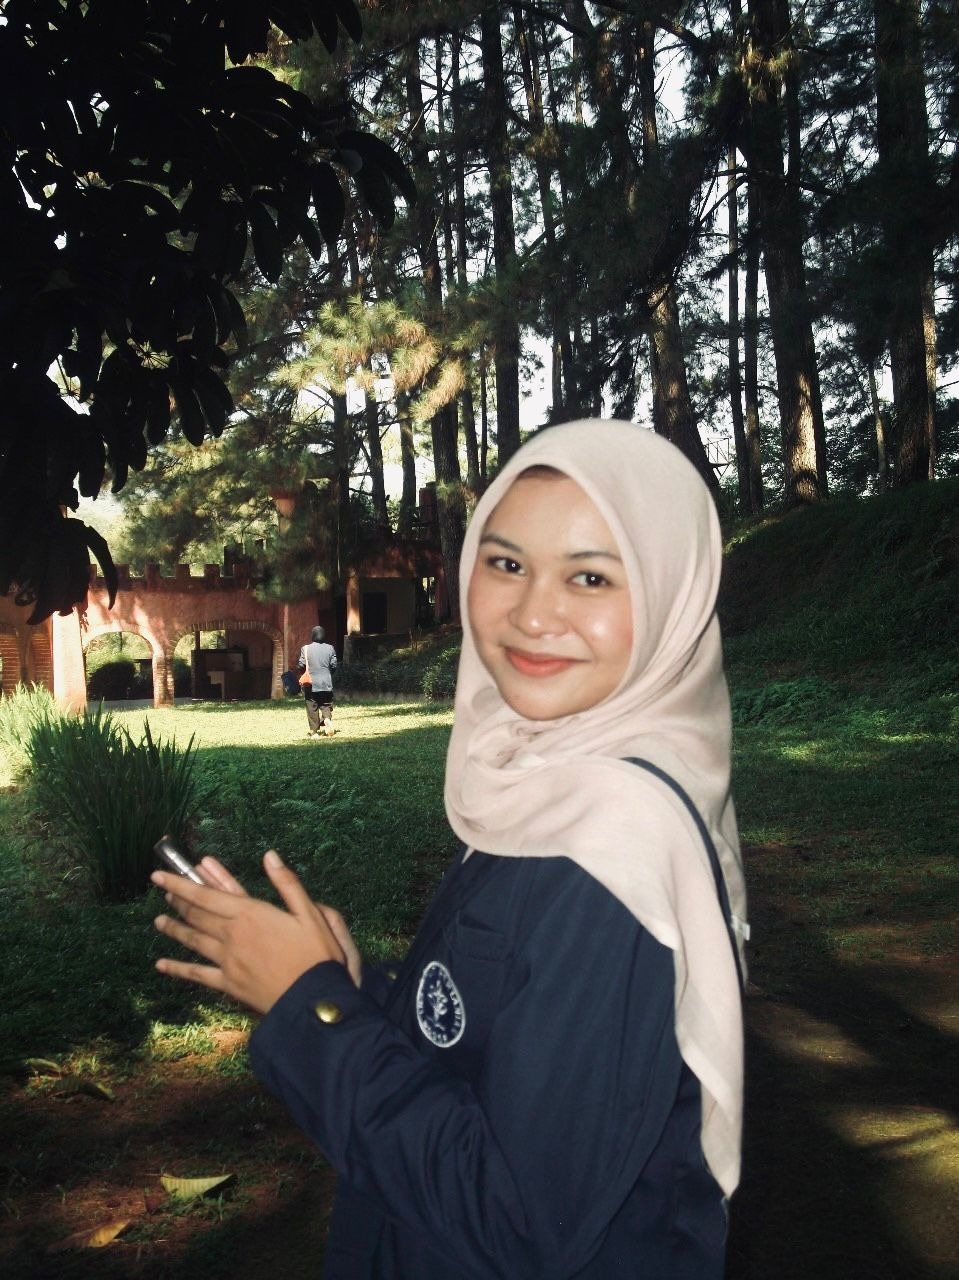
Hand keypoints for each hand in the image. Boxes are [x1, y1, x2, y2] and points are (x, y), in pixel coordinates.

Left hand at [153, 850, 346, 1013]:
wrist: (313, 1000)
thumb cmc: (317, 955)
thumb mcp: (310, 913)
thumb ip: (287, 883)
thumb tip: (270, 855)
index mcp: (250, 914)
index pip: (206, 894)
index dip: (180, 884)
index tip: (158, 875)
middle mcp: (233, 935)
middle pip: (197, 915)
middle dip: (178, 901)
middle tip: (163, 892)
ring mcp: (227, 961)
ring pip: (193, 941)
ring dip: (175, 929)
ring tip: (158, 921)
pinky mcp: (229, 984)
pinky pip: (198, 974)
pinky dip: (178, 969)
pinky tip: (162, 965)